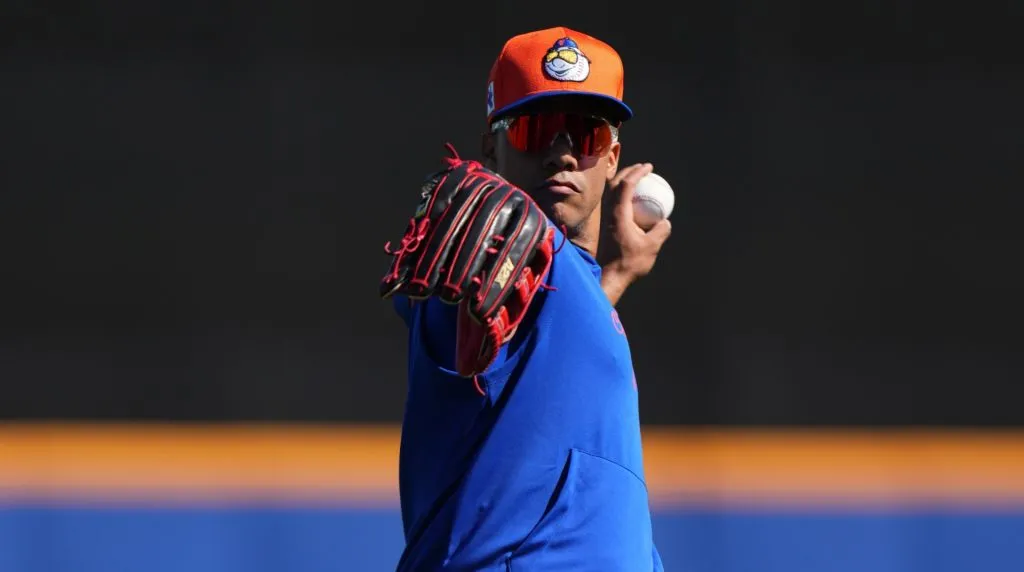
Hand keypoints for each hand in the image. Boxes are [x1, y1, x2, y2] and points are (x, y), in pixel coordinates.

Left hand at [598, 163, 671, 304]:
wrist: (609, 276)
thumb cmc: (630, 262)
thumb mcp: (652, 246)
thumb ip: (661, 231)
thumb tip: (665, 221)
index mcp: (618, 213)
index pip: (626, 184)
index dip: (637, 172)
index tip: (648, 167)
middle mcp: (608, 212)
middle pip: (615, 183)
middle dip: (628, 171)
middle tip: (643, 168)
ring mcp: (605, 218)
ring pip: (612, 192)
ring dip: (624, 182)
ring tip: (639, 180)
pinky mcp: (606, 225)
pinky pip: (614, 203)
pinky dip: (624, 195)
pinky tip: (636, 201)